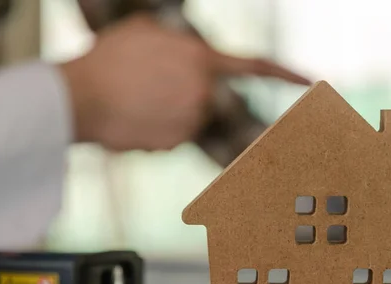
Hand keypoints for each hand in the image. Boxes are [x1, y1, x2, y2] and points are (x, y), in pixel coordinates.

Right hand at [59, 13, 309, 151]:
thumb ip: (174, 42)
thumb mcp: (143, 31)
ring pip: (186, 119)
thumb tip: (180, 53)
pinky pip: (169, 137)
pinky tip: (131, 119)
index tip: (310, 80)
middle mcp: (203, 93)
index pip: (254, 66)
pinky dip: (153, 131)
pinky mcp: (174, 145)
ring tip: (132, 101)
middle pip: (205, 98)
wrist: (80, 98)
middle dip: (180, 95)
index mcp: (202, 61)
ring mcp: (190, 122)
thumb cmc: (107, 59)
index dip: (284, 72)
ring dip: (164, 113)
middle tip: (145, 88)